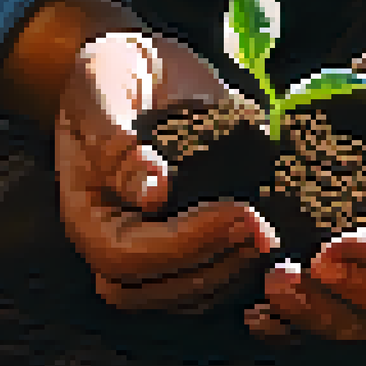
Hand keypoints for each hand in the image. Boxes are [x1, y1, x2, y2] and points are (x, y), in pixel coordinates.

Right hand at [55, 31, 282, 314]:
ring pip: (188, 297)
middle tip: (265, 230)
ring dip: (235, 274)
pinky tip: (279, 242)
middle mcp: (114, 242)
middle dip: (213, 266)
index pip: (124, 256)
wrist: (139, 68)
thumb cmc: (113, 72)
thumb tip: (151, 193)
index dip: (182, 244)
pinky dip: (246, 272)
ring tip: (276, 235)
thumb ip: (116, 139)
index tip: (237, 212)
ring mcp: (151, 252)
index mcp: (86, 211)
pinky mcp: (188, 247)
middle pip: (154, 292)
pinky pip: (214, 283)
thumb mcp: (102, 87)